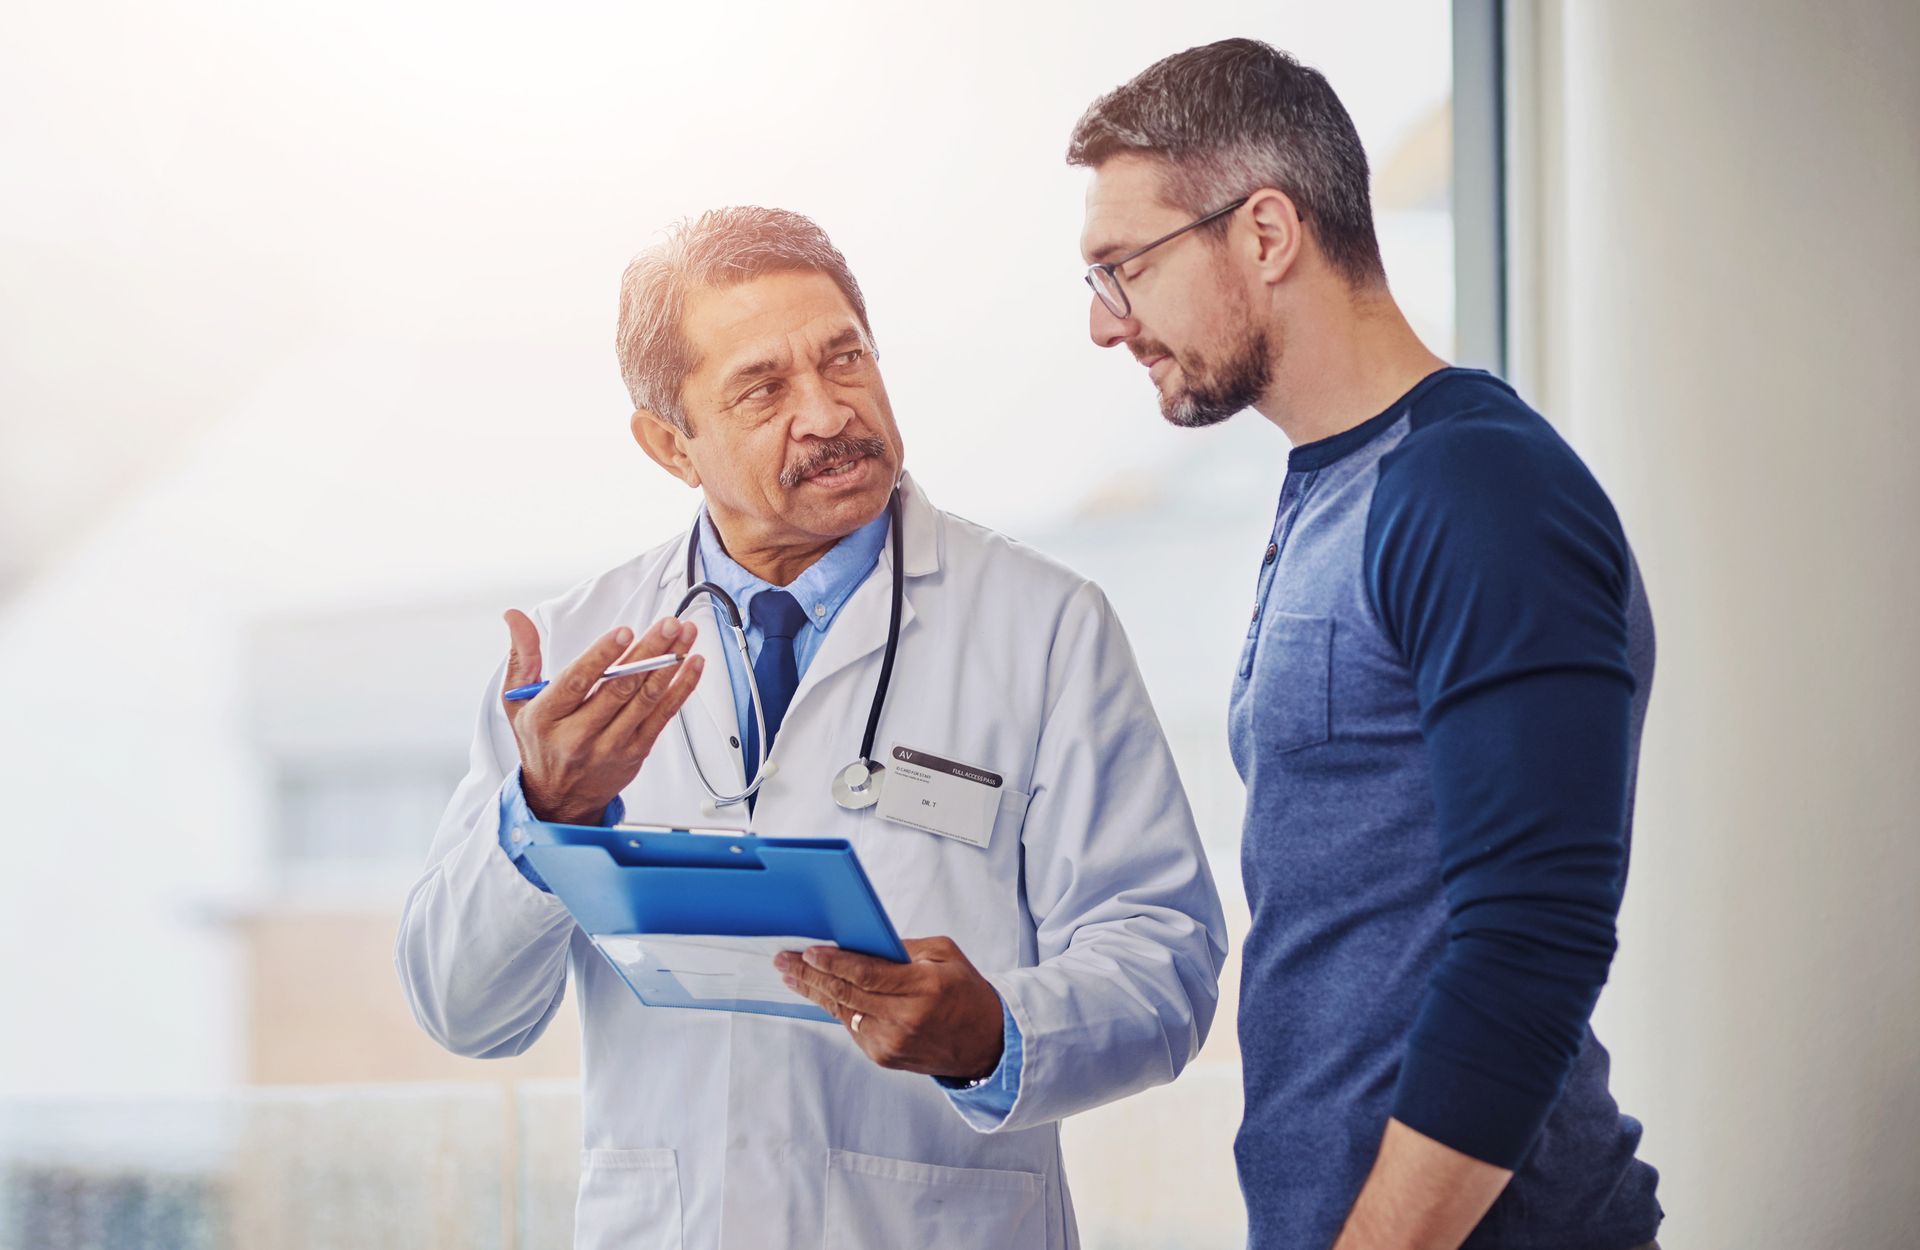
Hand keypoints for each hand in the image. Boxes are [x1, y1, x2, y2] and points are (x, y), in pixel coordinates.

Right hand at [502, 609, 703, 825]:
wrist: (559, 797)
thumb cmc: (541, 742)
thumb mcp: (519, 701)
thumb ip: (522, 656)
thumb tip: (515, 617)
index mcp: (548, 717)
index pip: (577, 681)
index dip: (603, 656)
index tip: (624, 632)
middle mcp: (580, 734)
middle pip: (620, 687)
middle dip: (649, 651)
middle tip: (667, 625)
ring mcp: (612, 745)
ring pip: (646, 699)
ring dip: (670, 663)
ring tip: (684, 635)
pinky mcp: (636, 752)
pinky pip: (663, 716)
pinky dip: (681, 688)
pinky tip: (691, 665)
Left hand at [775, 937, 1004, 1079]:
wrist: (986, 1043)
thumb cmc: (966, 992)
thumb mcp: (945, 955)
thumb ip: (904, 948)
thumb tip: (863, 942)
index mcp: (924, 988)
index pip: (867, 974)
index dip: (834, 963)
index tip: (808, 951)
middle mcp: (905, 1018)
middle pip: (846, 993)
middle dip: (810, 975)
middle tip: (784, 960)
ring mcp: (892, 1042)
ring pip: (842, 1012)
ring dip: (814, 992)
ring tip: (791, 975)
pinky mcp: (884, 1057)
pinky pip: (852, 1027)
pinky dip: (836, 1008)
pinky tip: (820, 993)